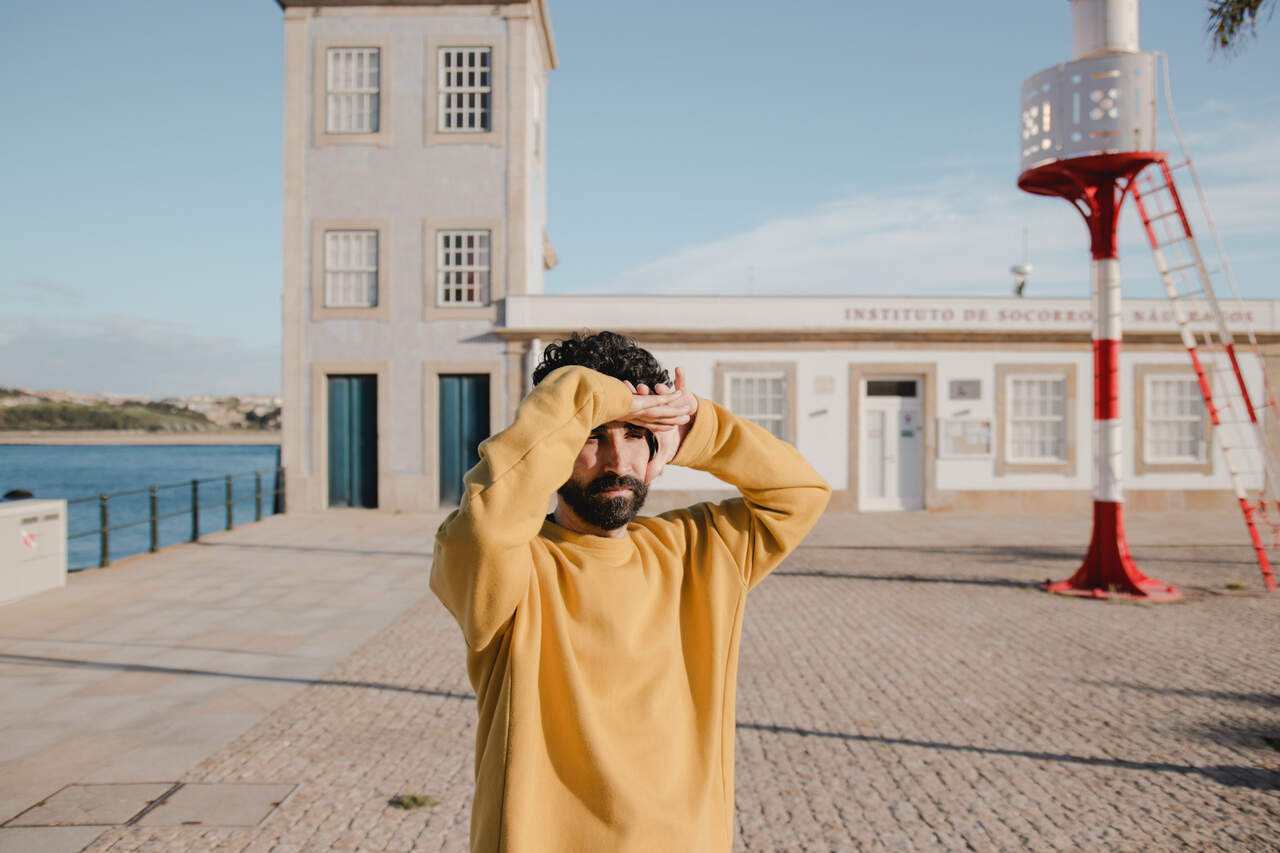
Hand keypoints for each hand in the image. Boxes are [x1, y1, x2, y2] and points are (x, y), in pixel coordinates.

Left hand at [624, 367, 697, 482]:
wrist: (689, 424)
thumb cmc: (673, 437)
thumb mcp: (665, 452)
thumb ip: (655, 465)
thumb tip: (644, 481)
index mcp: (649, 418)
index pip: (638, 411)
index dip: (630, 405)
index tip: (620, 398)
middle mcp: (657, 407)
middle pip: (649, 400)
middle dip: (644, 395)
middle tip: (637, 389)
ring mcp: (671, 400)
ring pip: (664, 394)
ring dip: (662, 390)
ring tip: (658, 387)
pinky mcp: (684, 395)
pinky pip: (682, 385)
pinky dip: (681, 378)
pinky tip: (679, 370)